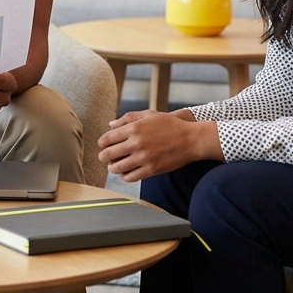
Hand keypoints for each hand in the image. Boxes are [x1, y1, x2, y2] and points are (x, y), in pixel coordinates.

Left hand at [96, 109, 221, 182]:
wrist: (191, 139)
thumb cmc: (170, 125)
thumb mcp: (149, 114)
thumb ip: (128, 118)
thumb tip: (111, 124)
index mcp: (134, 128)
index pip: (107, 139)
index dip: (102, 144)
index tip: (103, 146)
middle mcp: (136, 143)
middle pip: (108, 154)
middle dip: (104, 157)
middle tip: (105, 157)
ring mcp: (143, 158)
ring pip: (117, 168)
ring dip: (113, 168)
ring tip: (114, 167)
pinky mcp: (151, 170)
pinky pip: (130, 177)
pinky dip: (125, 176)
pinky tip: (126, 173)